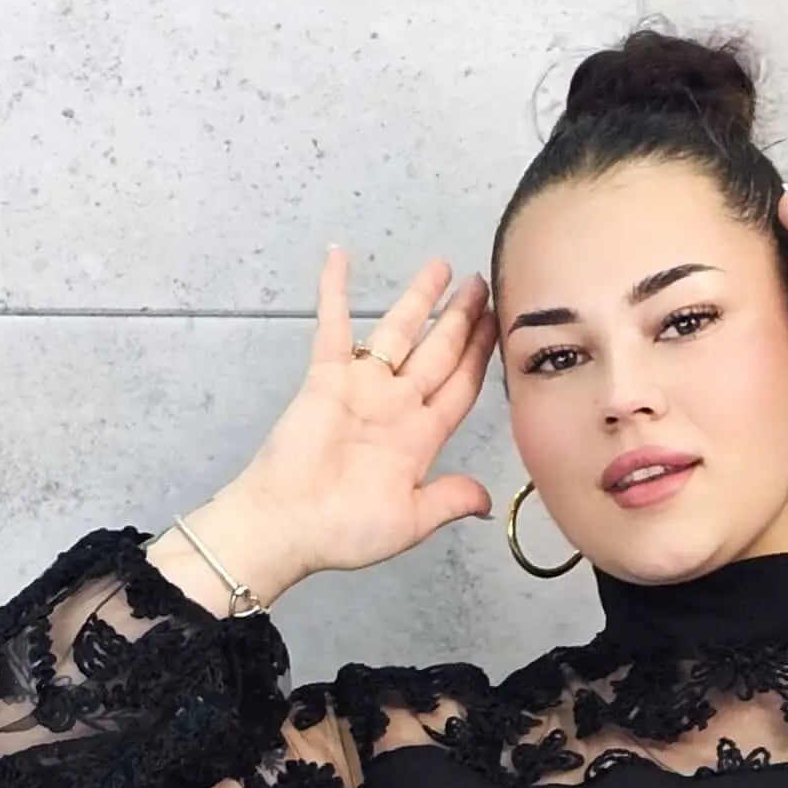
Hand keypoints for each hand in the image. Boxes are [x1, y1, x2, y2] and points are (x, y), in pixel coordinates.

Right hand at [232, 245, 499, 582]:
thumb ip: (449, 501)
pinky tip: (339, 256)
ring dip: (418, 298)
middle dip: (461, 319)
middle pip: (438, 352)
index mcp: (420, 439)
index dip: (480, 356)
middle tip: (480, 284)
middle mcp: (396, 406)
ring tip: (441, 266)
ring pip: (398, 332)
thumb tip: (486, 501)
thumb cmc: (345, 531)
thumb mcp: (410, 521)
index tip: (499, 324)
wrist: (288, 526)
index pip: (460, 386)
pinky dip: (335, 292)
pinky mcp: (326, 378)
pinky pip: (333, 326)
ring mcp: (362, 388)